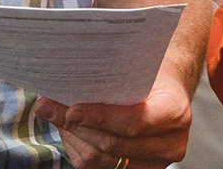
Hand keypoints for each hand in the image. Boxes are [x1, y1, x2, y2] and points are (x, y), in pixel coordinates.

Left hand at [33, 71, 193, 168]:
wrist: (162, 90)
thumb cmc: (145, 70)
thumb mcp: (135, 63)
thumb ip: (106, 68)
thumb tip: (60, 76)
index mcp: (176, 112)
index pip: (135, 121)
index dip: (101, 117)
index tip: (72, 109)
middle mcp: (170, 144)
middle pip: (112, 145)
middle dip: (76, 126)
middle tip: (46, 107)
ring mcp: (154, 164)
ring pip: (101, 161)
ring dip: (73, 137)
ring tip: (54, 114)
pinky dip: (77, 148)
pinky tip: (67, 129)